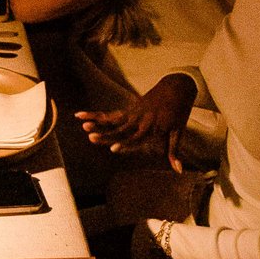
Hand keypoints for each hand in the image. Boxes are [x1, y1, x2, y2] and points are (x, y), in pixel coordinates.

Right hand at [77, 73, 196, 171]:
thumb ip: (173, 152)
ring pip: (112, 121)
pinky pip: (110, 115)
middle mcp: (140, 121)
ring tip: (83, 125)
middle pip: (120, 130)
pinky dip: (96, 115)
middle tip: (91, 138)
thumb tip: (178, 171)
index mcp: (153, 127)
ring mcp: (133, 114)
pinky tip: (81, 116)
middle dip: (105, 135)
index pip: (137, 138)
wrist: (177, 87)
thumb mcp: (178, 131)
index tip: (113, 148)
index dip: (125, 144)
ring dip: (97, 123)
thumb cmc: (179, 111)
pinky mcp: (128, 110)